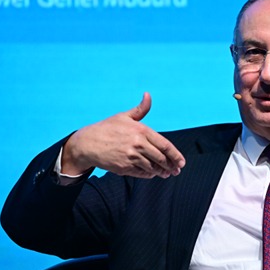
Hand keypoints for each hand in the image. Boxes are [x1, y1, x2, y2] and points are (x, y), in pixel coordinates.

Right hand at [61, 92, 185, 178]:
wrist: (88, 143)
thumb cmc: (107, 128)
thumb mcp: (124, 116)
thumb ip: (140, 109)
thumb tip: (148, 95)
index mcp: (141, 130)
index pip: (164, 145)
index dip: (175, 155)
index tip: (181, 162)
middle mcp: (137, 144)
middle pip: (161, 158)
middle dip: (171, 166)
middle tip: (176, 170)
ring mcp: (131, 157)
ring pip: (152, 167)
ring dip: (161, 171)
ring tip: (166, 173)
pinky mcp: (124, 167)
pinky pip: (142, 173)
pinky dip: (149, 174)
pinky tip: (152, 173)